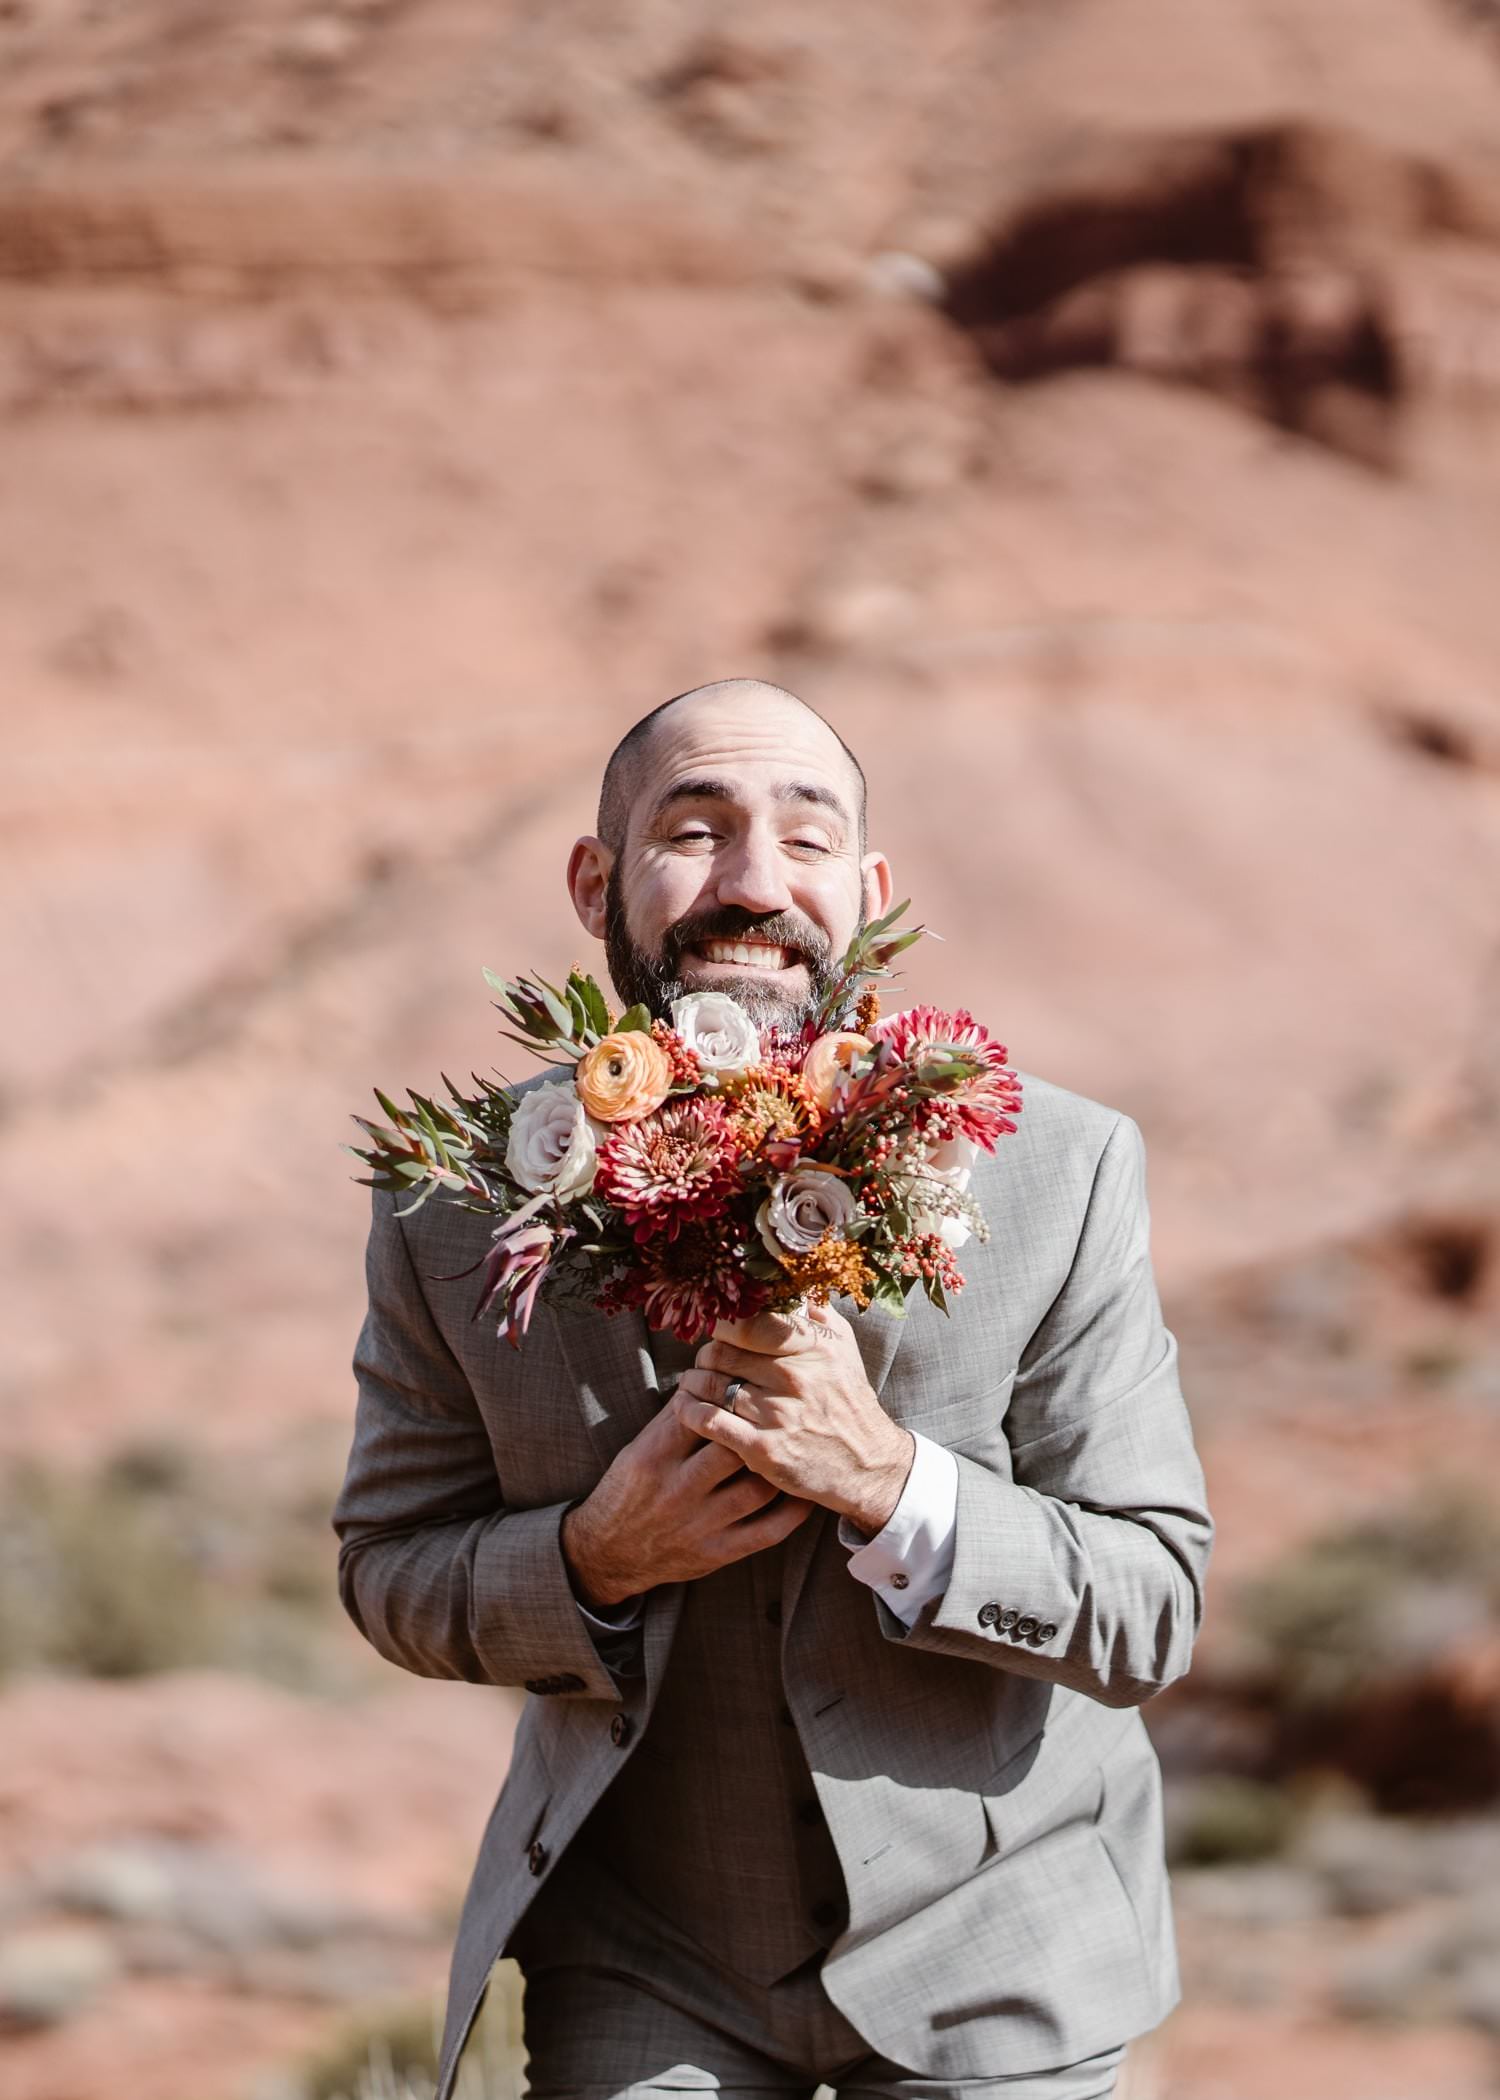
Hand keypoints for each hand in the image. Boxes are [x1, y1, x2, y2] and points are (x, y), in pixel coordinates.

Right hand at [560, 1380, 815, 1607]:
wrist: (610, 1554)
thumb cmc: (629, 1490)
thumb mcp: (640, 1448)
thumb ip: (675, 1417)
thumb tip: (712, 1376)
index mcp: (654, 1456)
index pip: (700, 1415)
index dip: (728, 1395)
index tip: (750, 1383)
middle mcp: (677, 1490)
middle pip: (733, 1450)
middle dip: (759, 1429)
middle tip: (783, 1413)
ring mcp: (700, 1525)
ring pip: (757, 1489)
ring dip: (781, 1466)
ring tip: (797, 1447)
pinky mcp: (717, 1553)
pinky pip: (768, 1532)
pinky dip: (794, 1511)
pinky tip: (804, 1491)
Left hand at [672, 1302, 915, 1535]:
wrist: (868, 1465)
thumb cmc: (850, 1402)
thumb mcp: (844, 1349)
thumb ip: (817, 1314)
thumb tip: (791, 1286)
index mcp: (813, 1347)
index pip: (749, 1324)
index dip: (723, 1326)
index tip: (718, 1331)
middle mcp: (795, 1377)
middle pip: (722, 1353)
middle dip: (705, 1355)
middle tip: (704, 1361)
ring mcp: (778, 1414)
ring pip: (711, 1385)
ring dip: (692, 1382)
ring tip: (691, 1383)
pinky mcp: (763, 1449)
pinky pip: (710, 1421)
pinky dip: (689, 1411)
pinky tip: (685, 1407)